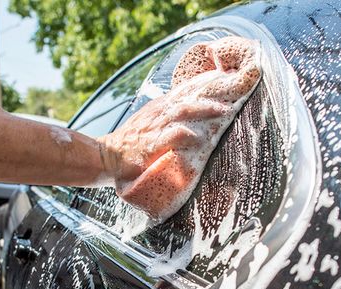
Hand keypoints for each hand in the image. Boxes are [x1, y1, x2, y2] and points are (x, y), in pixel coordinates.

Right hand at [99, 36, 260, 219]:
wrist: (106, 155)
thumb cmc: (131, 142)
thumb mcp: (150, 123)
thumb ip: (169, 116)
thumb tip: (193, 113)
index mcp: (160, 107)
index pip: (185, 91)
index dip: (206, 85)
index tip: (228, 82)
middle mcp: (159, 114)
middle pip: (188, 98)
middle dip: (211, 96)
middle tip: (234, 96)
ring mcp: (154, 128)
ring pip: (182, 112)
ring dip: (203, 109)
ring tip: (223, 110)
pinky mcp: (149, 146)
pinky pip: (169, 136)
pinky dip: (184, 135)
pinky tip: (198, 136)